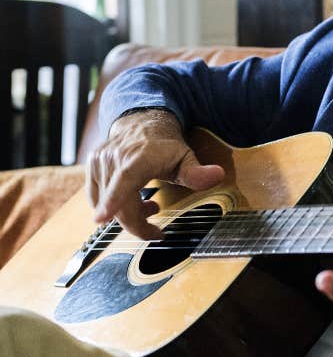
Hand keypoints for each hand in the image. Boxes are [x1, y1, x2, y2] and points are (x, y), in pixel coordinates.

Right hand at [86, 109, 224, 239]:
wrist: (142, 124)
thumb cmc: (165, 145)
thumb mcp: (186, 157)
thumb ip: (197, 172)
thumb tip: (218, 175)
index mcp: (138, 157)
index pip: (124, 180)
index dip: (113, 200)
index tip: (102, 218)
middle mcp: (115, 158)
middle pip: (118, 203)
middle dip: (137, 224)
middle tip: (156, 232)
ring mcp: (99, 163)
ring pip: (107, 204)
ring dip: (129, 214)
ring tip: (149, 206)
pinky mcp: (91, 169)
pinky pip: (97, 198)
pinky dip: (114, 206)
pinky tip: (133, 202)